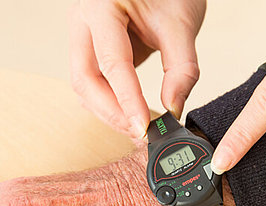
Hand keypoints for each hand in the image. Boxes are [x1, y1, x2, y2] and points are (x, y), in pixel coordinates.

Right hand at [69, 0, 205, 138]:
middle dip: (112, 112)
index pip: (112, 62)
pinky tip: (130, 115)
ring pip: (85, 87)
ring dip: (109, 112)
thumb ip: (181, 68)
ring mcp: (83, 37)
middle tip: (140, 132)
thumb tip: (174, 108)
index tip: (144, 127)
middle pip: (85, 80)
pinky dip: (110, 104)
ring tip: (138, 128)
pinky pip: (93, 84)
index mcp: (102, 7)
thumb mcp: (182, 23)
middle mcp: (84, 22)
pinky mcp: (91, 51)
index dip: (127, 99)